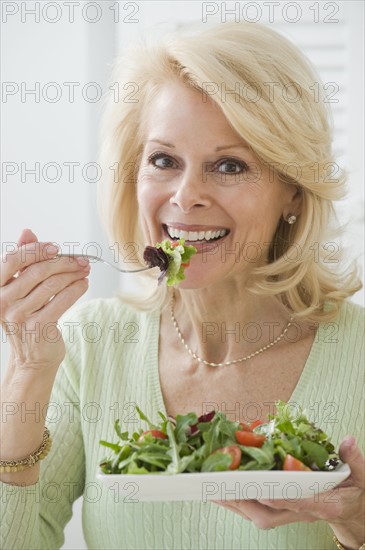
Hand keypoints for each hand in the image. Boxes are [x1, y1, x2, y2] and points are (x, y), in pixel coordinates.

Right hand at [0, 228, 89, 370]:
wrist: (31, 357)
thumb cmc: (27, 317)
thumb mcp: (18, 289)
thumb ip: (22, 261)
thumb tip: (27, 232)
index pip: (13, 260)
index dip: (36, 250)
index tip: (56, 248)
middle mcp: (3, 302)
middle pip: (38, 271)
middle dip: (64, 262)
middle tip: (81, 260)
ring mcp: (20, 316)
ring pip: (53, 284)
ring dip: (73, 274)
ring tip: (84, 271)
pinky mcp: (40, 327)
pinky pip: (63, 300)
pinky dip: (77, 289)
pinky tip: (83, 284)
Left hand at [214, 436, 364, 549]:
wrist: (353, 511)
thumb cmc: (355, 490)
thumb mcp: (360, 474)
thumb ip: (354, 458)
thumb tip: (348, 440)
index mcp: (324, 504)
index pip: (298, 501)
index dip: (278, 494)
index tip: (260, 486)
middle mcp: (303, 513)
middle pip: (268, 511)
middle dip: (243, 499)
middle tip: (220, 484)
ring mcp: (290, 514)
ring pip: (256, 513)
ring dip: (233, 500)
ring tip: (209, 486)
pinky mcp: (280, 512)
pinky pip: (254, 509)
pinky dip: (235, 500)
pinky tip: (218, 489)